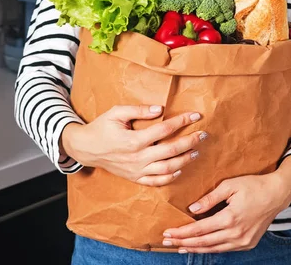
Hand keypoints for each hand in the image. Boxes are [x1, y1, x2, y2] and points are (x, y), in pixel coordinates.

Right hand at [61, 105, 207, 186]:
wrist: (86, 148)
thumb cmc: (101, 127)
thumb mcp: (116, 113)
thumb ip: (138, 110)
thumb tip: (159, 109)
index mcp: (134, 140)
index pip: (164, 130)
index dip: (182, 121)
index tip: (196, 115)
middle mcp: (137, 158)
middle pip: (171, 150)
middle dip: (190, 141)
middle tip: (204, 134)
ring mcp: (136, 170)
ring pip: (167, 169)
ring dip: (184, 160)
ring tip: (196, 151)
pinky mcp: (135, 178)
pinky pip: (156, 182)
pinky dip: (170, 177)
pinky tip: (180, 169)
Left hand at [162, 155, 290, 252]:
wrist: (277, 193)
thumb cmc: (254, 185)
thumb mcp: (230, 186)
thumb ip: (210, 198)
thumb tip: (192, 209)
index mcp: (230, 218)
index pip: (199, 230)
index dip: (182, 233)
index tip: (168, 232)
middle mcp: (236, 234)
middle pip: (203, 243)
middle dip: (183, 243)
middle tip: (167, 242)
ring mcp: (243, 241)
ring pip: (214, 249)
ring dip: (195, 249)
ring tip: (180, 248)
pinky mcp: (248, 243)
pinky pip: (225, 249)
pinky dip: (211, 248)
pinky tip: (200, 246)